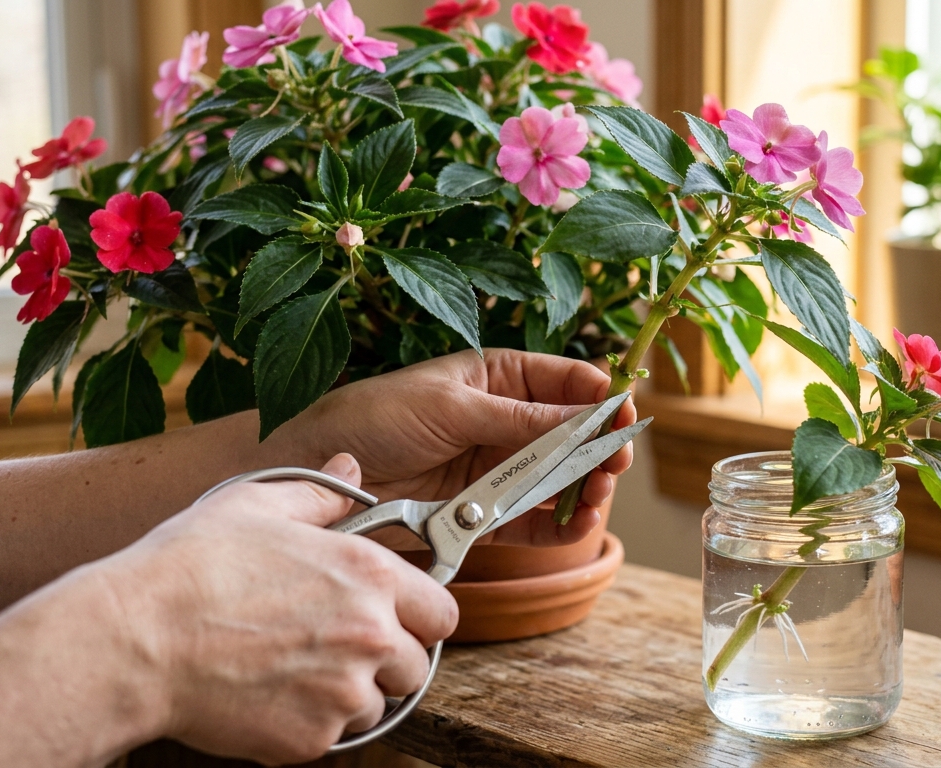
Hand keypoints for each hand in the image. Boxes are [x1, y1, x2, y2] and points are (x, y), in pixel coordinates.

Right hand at [106, 453, 455, 763]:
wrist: (133, 641)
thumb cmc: (191, 568)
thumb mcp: (257, 506)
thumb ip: (319, 495)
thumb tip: (350, 467)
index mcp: (371, 575)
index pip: (443, 612)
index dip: (418, 615)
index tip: (393, 617)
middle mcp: (370, 636)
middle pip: (415, 666)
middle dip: (385, 659)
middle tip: (334, 645)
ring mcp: (343, 694)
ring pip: (376, 705)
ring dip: (347, 694)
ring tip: (292, 666)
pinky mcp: (311, 739)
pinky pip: (331, 736)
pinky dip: (307, 722)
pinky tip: (266, 692)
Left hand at [271, 349, 636, 548]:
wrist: (318, 472)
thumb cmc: (373, 418)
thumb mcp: (449, 405)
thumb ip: (517, 417)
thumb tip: (580, 415)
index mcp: (499, 378)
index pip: (567, 381)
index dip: (600, 395)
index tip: (622, 411)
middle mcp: (507, 424)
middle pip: (574, 436)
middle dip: (601, 448)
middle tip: (614, 462)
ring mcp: (500, 472)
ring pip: (563, 481)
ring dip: (588, 488)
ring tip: (596, 495)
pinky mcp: (488, 518)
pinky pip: (537, 523)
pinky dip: (563, 527)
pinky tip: (578, 524)